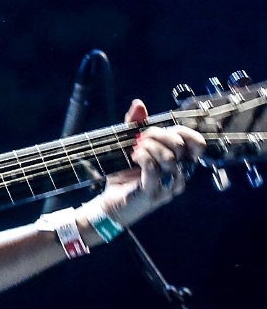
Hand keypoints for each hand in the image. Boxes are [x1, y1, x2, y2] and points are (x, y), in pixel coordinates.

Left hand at [100, 99, 205, 226]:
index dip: (182, 132)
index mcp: (180, 163)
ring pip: (169, 158)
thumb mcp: (130, 147)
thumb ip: (136, 125)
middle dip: (158, 135)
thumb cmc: (124, 175)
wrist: (110, 204)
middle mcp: (179, 175)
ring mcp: (168, 187)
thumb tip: (138, 104)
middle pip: (180, 147)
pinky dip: (143, 158)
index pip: (197, 143)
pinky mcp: (152, 194)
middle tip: (140, 138)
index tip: (157, 130)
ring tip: (135, 150)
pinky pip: (154, 170)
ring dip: (149, 147)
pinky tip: (134, 157)